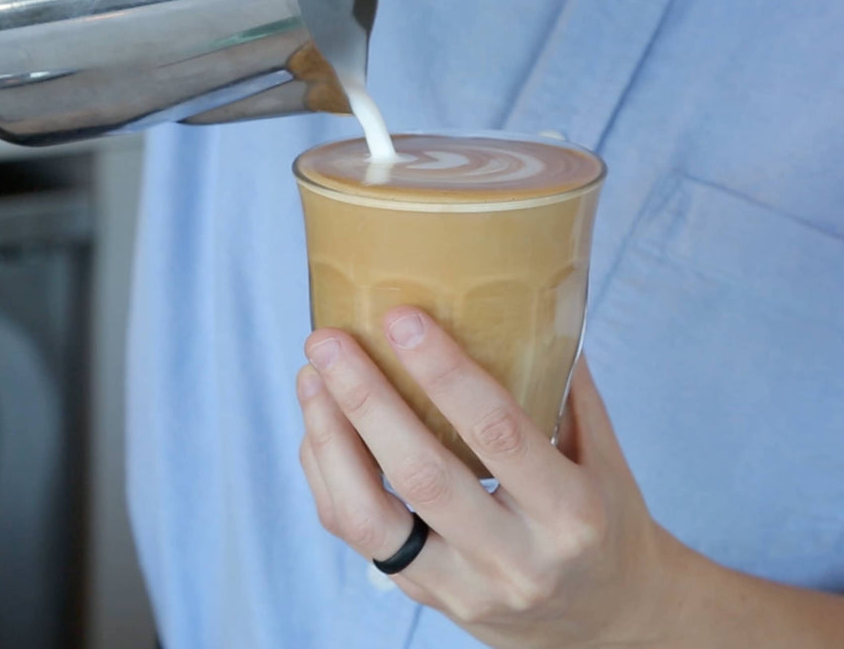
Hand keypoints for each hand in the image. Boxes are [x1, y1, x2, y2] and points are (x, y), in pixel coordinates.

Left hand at [296, 306, 677, 648]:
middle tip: (328, 340)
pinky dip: (329, 476)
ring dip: (329, 440)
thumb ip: (562, 385)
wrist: (603, 620)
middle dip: (365, 399)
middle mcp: (515, 559)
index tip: (401, 318)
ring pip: (370, 519)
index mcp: (570, 513)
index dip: (445, 372)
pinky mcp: (425, 597)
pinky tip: (322, 425)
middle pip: (421, 476)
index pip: (498, 432)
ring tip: (311, 378)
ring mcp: (463, 587)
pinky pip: (359, 536)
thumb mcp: (605, 456)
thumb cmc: (603, 521)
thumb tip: (521, 298)